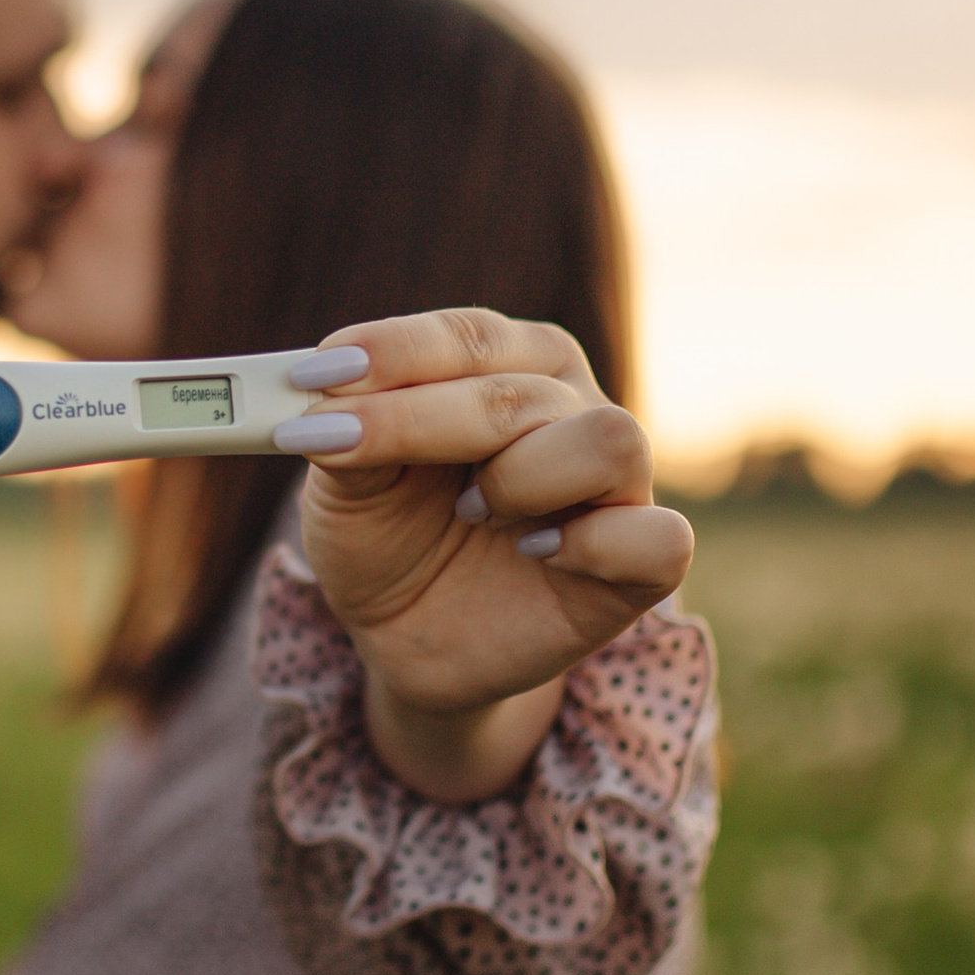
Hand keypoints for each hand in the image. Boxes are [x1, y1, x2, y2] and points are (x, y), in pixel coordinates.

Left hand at [284, 309, 693, 797]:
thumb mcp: (344, 484)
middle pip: (520, 392)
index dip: (394, 351)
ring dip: (520, 478)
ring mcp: (618, 484)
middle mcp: (575, 406)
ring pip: (607, 440)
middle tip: (339, 448)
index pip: (468, 336)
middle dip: (417, 421)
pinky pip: (658, 538)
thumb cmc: (384, 540)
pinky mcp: (642, 563)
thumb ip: (342, 426)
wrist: (408, 639)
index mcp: (512, 363)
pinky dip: (593, 543)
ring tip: (469, 512)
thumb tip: (326, 388)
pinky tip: (535, 553)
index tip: (316, 378)